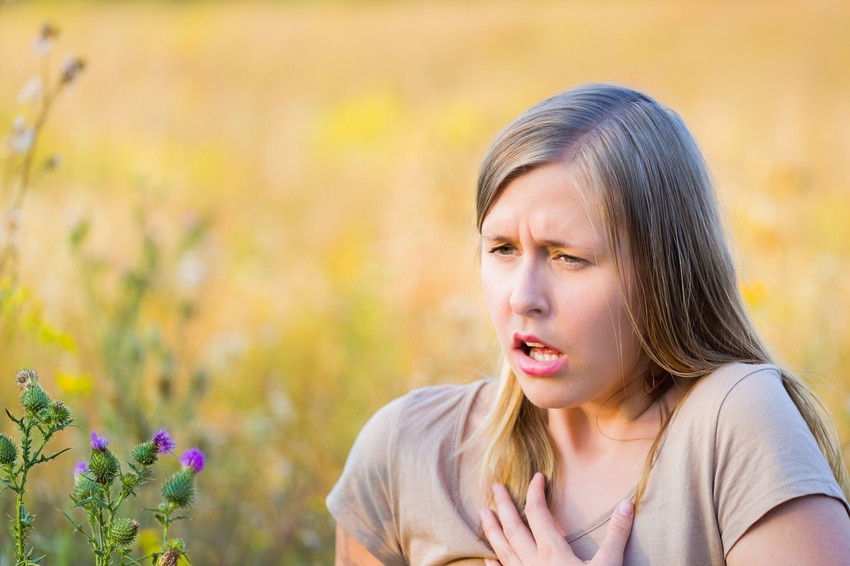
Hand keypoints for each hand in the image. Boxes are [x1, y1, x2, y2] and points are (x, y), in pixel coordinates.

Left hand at [479, 472, 633, 565]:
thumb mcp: (610, 565)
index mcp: (552, 550)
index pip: (538, 512)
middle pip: (513, 526)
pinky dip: (494, 563)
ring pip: (502, 549)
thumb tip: (626, 503)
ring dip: (491, 529)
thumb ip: (617, 534)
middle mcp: (533, 561)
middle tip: (495, 486)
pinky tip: (487, 557)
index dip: (535, 492)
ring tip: (482, 512)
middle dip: (503, 505)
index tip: (537, 477)